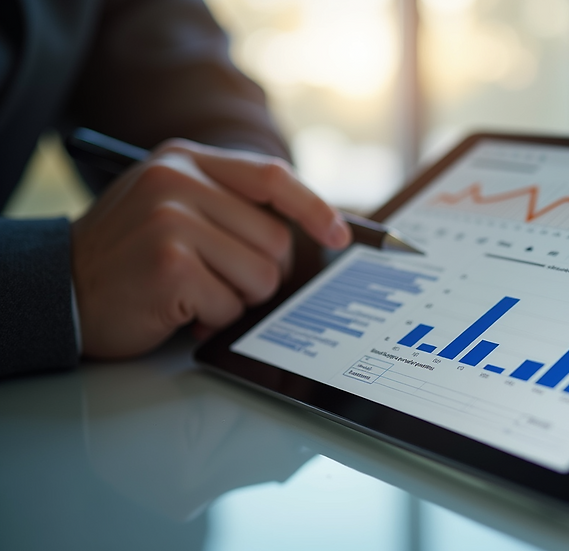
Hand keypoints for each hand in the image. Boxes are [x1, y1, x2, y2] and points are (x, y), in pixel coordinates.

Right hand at [71, 139, 350, 357]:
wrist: (59, 290)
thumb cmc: (127, 256)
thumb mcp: (171, 206)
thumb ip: (229, 206)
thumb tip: (306, 233)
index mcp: (185, 160)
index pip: (272, 178)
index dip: (314, 208)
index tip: (340, 235)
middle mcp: (178, 182)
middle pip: (277, 239)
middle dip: (260, 274)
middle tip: (220, 282)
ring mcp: (172, 222)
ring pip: (261, 276)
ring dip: (236, 300)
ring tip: (195, 294)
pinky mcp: (170, 266)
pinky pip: (230, 306)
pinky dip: (212, 321)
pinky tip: (179, 311)